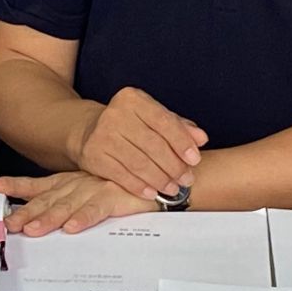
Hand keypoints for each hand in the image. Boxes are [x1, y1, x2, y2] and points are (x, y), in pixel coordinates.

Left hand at [0, 171, 155, 235]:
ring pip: (67, 205)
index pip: (40, 185)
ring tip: (31, 230)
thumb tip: (48, 219)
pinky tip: (72, 228)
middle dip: (25, 212)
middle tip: (7, 224)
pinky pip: (97, 210)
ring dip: (49, 218)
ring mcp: (97, 189)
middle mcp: (80, 183)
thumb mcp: (94, 192)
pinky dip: (84, 218)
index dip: (17, 185)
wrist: (162, 180)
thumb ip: (73, 202)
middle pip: (47, 199)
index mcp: (73, 181)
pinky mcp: (116, 197)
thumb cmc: (127, 187)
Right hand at [69, 87, 206, 199]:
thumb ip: (179, 127)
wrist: (90, 130)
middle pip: (152, 144)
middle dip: (173, 165)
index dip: (182, 142)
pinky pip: (121, 175)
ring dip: (159, 179)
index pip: (163, 121)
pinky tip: (152, 192)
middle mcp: (115, 113)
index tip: (195, 159)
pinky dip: (140, 186)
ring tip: (172, 188)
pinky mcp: (93, 155)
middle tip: (186, 179)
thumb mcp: (153, 118)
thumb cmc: (130, 125)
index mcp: (133, 99)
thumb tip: (201, 138)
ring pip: (138, 162)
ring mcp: (101, 134)